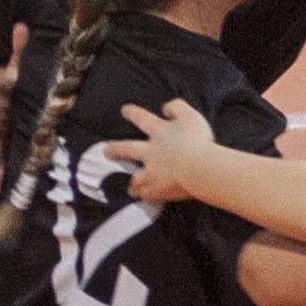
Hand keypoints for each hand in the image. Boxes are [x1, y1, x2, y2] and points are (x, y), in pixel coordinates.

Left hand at [101, 97, 220, 201]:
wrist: (198, 168)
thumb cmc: (197, 140)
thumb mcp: (190, 115)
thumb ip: (177, 107)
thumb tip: (165, 107)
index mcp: (159, 132)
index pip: (142, 118)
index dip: (132, 113)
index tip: (124, 110)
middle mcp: (150, 151)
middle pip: (127, 149)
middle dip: (115, 149)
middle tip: (107, 151)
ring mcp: (152, 172)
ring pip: (136, 178)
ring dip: (132, 183)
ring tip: (130, 187)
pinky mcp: (158, 189)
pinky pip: (148, 194)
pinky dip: (145, 196)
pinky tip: (144, 198)